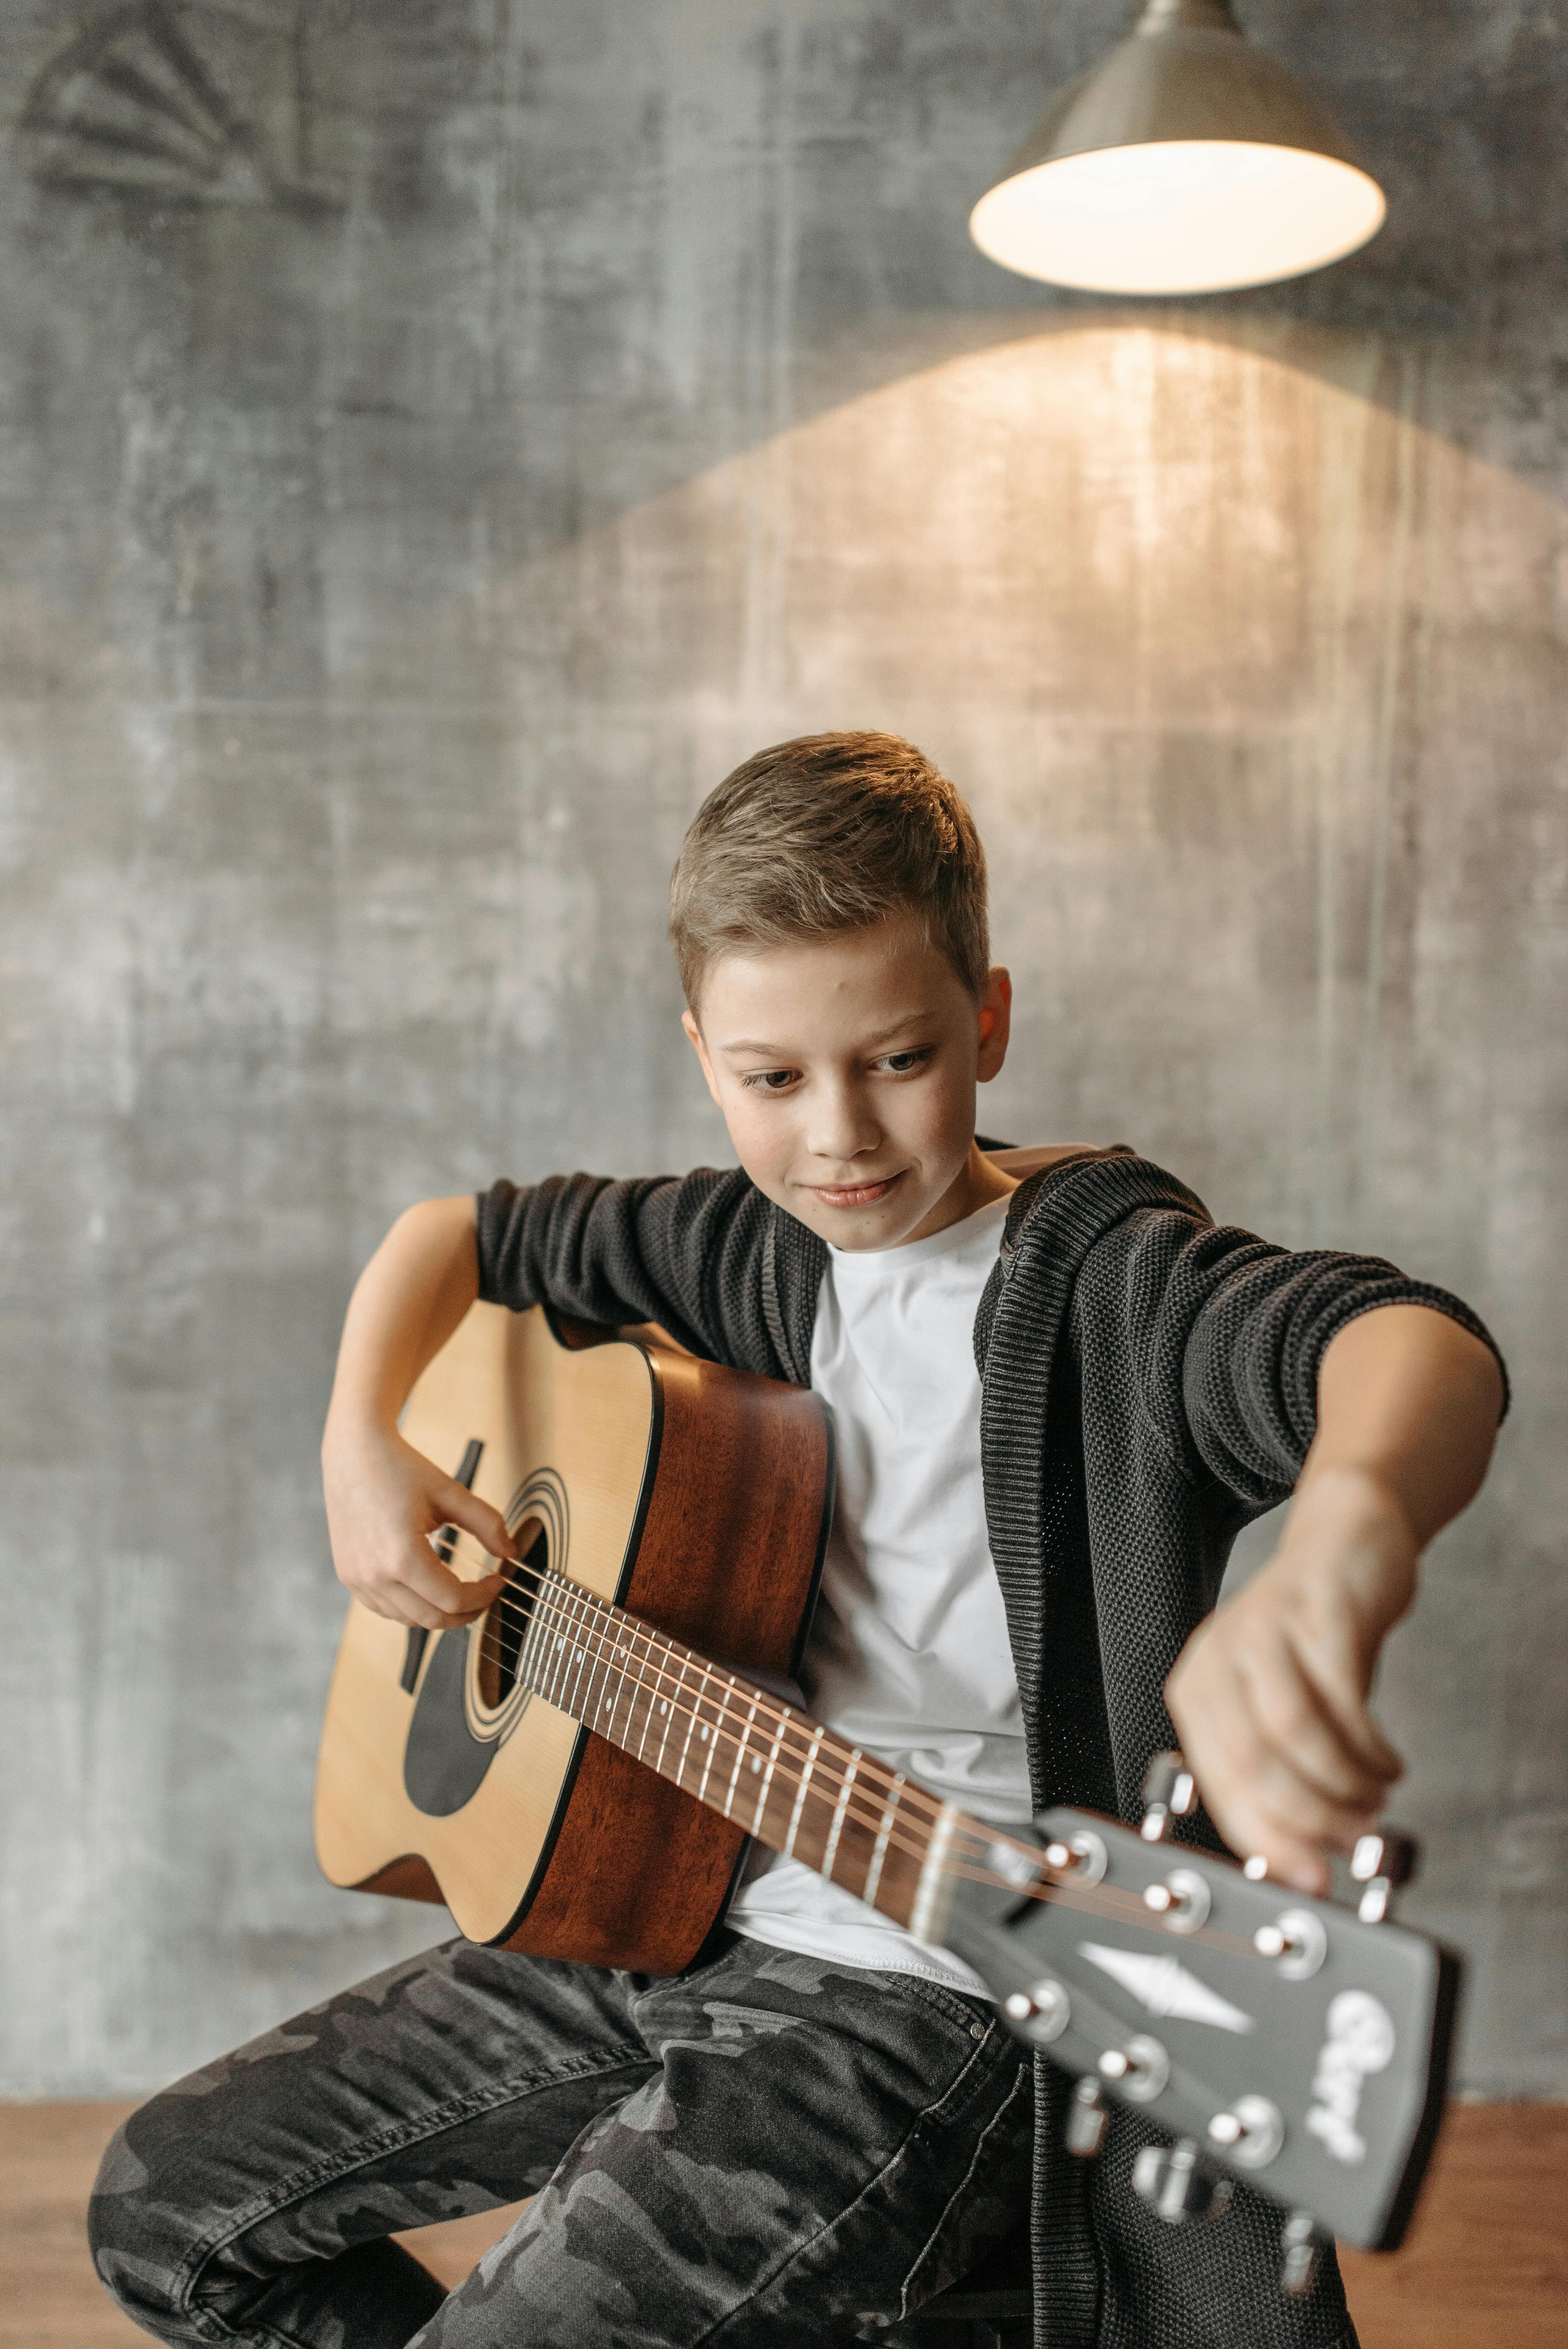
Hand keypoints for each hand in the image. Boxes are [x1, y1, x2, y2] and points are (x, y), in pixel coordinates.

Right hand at [322, 1417, 512, 1628]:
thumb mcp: (450, 1493)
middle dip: (466, 1613)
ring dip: (438, 1612)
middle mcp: (375, 1575)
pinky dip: (410, 1607)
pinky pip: (385, 1608)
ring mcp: (357, 1579)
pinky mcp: (348, 1575)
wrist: (354, 1452)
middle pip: (432, 1619)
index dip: (483, 1597)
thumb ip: (487, 1523)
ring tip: (460, 1592)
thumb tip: (511, 1552)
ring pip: (408, 1619)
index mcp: (402, 1557)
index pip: (453, 1600)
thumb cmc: (400, 1468)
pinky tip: (427, 1588)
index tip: (498, 1581)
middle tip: (485, 1595)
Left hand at [1166, 1467, 1415, 1893]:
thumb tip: (1300, 1862)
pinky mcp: (1316, 1612)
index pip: (1220, 1784)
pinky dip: (1370, 1746)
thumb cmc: (1310, 1639)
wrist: (1343, 1545)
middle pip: (1253, 1762)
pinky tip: (1388, 1763)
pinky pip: (1342, 1695)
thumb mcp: (1276, 1707)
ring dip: (1343, 1784)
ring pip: (1293, 1731)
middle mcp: (1218, 1657)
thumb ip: (1278, 1775)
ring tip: (1373, 1798)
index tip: (1310, 1878)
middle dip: (1309, 1819)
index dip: (1268, 1842)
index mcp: (1197, 1691)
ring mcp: (1264, 1629)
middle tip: (1353, 1840)